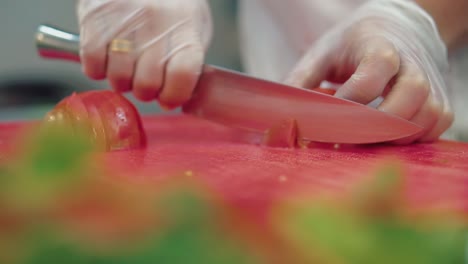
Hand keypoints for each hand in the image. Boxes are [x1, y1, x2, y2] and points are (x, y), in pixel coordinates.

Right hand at [76, 0, 212, 108]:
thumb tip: (177, 95)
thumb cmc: (172, 2)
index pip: (181, 78)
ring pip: (118, 79)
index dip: (174, 96)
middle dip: (145, 91)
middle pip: (147, 84)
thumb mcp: (194, 25)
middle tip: (145, 81)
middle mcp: (156, 26)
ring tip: (126, 67)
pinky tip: (107, 59)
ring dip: (122, 81)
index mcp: (185, 29)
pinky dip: (98, 70)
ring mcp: (124, 22)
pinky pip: (92, 64)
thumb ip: (189, 59)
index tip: (169, 98)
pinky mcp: (94, 19)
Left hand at [285, 0, 452, 143]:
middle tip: (352, 139)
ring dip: (399, 135)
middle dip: (380, 122)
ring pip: (429, 112)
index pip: (374, 69)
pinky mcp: (442, 96)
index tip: (330, 120)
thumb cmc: (353, 45)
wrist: (397, 29)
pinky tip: (391, 138)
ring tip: (370, 141)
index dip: (352, 99)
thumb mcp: (323, 54)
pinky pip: (440, 123)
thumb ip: (302, 81)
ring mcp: (431, 79)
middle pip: (411, 92)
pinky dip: (418, 137)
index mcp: (378, 43)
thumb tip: (277, 114)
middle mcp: (411, 60)